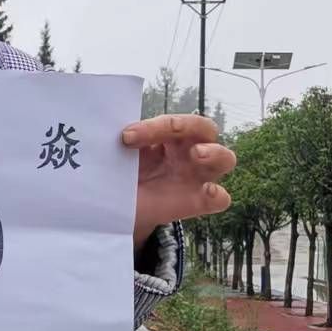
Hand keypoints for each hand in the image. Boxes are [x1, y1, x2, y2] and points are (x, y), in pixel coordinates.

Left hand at [121, 114, 234, 250]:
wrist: (118, 207)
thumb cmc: (124, 173)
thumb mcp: (120, 157)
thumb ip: (122, 144)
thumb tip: (106, 131)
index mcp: (170, 137)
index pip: (174, 123)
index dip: (154, 126)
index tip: (126, 136)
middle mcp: (188, 153)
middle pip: (205, 129)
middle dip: (189, 126)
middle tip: (170, 132)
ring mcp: (196, 177)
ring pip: (225, 158)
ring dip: (214, 153)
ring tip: (197, 154)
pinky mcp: (198, 202)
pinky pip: (221, 199)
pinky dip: (217, 194)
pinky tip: (206, 191)